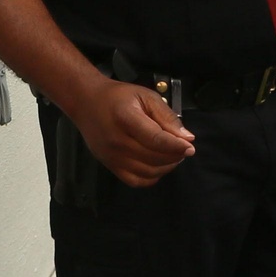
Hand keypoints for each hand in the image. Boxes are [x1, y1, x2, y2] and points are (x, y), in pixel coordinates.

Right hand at [66, 79, 194, 186]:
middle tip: (184, 148)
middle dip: (175, 156)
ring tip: (173, 156)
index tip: (190, 147)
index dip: (176, 146)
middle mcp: (117, 141)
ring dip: (166, 167)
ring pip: (148, 172)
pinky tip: (158, 165)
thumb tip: (187, 138)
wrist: (85, 102)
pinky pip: (136, 181)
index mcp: (125, 118)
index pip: (156, 139)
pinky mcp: (109, 166)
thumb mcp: (145, 96)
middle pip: (154, 157)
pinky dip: (152, 177)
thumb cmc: (118, 96)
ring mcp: (111, 157)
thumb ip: (166, 116)